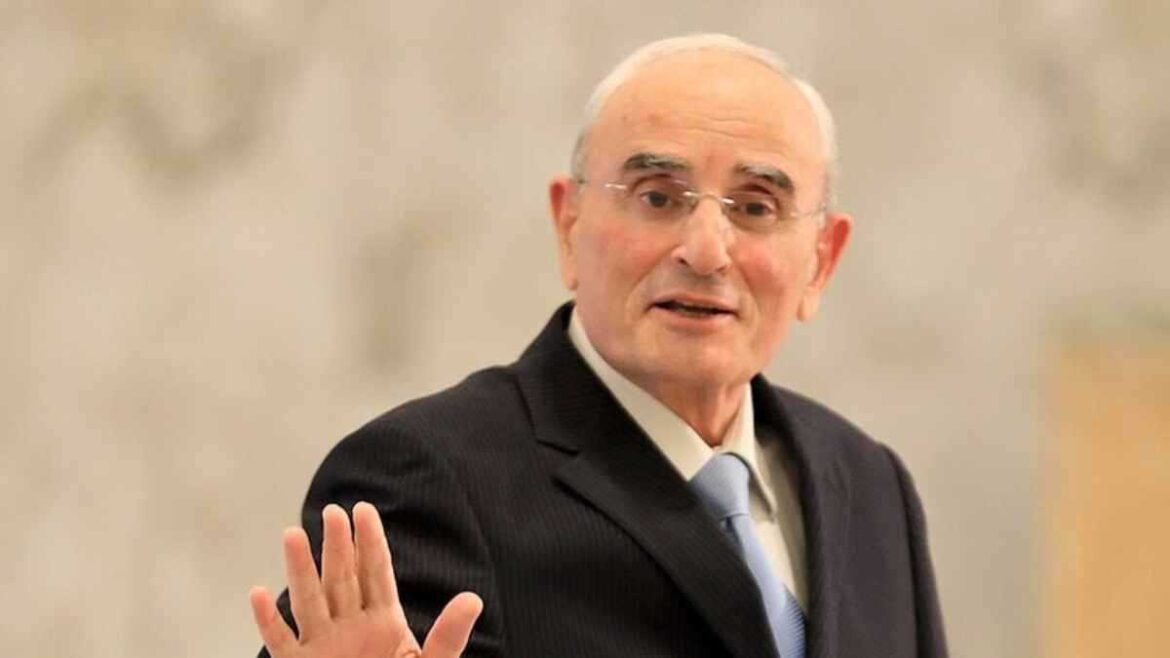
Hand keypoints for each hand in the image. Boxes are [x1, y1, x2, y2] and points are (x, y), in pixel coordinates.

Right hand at [250, 502, 482, 657]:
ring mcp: (324, 649)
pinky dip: (268, 623)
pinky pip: (282, 645)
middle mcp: (351, 630)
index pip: (376, 574)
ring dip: (300, 571)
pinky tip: (256, 594)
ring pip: (309, 602)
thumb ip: (448, 636)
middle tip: (331, 511)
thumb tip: (473, 599)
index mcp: (385, 624)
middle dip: (336, 546)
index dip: (370, 543)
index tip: (364, 510)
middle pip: (342, 579)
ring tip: (292, 534)